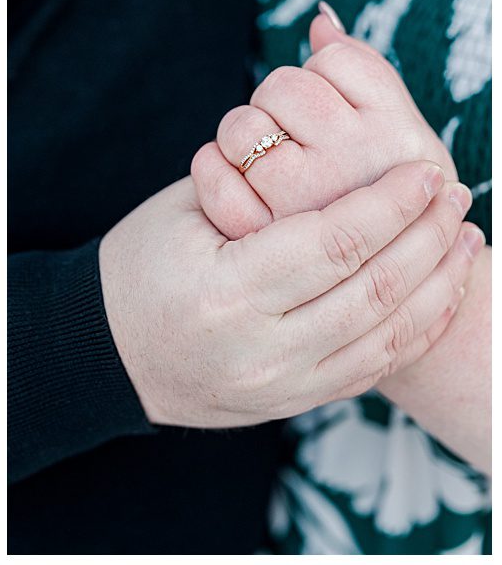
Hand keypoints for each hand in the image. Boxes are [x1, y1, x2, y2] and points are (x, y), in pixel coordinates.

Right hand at [99, 161, 475, 427]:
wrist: (105, 350)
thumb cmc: (138, 267)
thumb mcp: (183, 214)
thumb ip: (258, 190)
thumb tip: (342, 167)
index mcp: (225, 292)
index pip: (333, 243)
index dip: (389, 204)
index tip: (422, 171)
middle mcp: (259, 350)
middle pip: (372, 289)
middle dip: (425, 235)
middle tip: (454, 192)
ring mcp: (279, 386)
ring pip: (385, 335)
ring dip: (436, 283)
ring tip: (464, 238)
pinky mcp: (291, 403)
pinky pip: (372, 369)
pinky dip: (414, 329)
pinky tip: (437, 292)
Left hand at [191, 6, 460, 238]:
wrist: (372, 294)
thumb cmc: (382, 200)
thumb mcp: (398, 138)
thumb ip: (362, 72)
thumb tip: (319, 20)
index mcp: (395, 137)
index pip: (332, 59)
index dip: (323, 75)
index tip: (331, 110)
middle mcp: (349, 165)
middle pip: (282, 86)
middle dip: (279, 100)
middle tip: (292, 135)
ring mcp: (300, 202)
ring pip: (241, 124)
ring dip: (242, 133)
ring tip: (267, 162)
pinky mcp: (254, 233)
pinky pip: (210, 170)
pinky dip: (212, 168)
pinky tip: (233, 182)